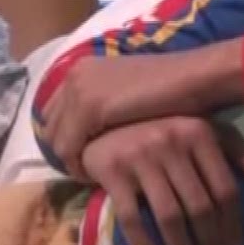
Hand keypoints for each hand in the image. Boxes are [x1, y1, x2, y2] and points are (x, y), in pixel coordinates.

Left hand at [41, 56, 178, 178]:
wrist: (193, 79)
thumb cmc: (170, 88)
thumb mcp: (126, 92)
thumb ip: (105, 104)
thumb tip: (92, 129)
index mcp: (82, 67)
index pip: (53, 109)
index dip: (65, 133)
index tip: (80, 152)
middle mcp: (75, 75)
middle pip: (50, 125)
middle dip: (64, 148)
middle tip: (83, 168)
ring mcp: (80, 90)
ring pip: (56, 140)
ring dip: (71, 160)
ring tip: (90, 175)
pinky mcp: (89, 109)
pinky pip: (69, 149)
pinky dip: (78, 166)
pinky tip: (94, 177)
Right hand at [80, 116, 243, 244]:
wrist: (103, 123)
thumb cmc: (164, 131)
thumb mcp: (205, 134)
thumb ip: (242, 155)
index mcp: (199, 133)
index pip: (225, 188)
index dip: (233, 224)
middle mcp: (171, 141)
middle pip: (200, 207)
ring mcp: (140, 156)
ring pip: (169, 216)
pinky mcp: (112, 171)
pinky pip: (130, 216)